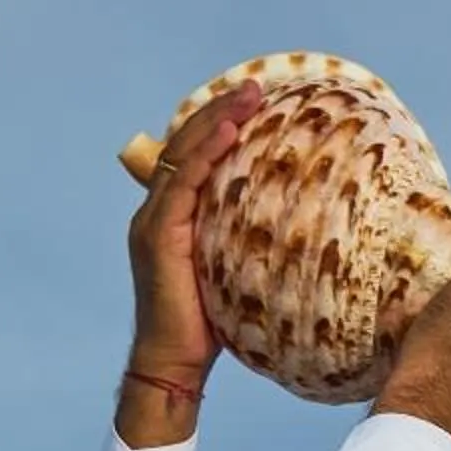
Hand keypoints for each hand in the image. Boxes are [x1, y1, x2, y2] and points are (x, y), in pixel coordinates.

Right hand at [125, 80, 261, 383]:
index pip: (193, 155)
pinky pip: (181, 183)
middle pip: (186, 144)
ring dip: (217, 120)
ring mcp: (152, 222)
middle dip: (222, 110)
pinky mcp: (157, 236)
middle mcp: (155, 211)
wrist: (176, 364)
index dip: (221, 123)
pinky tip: (229, 132)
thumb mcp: (233, 267)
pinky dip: (204, 153)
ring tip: (250, 96)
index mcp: (170, 216)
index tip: (258, 101)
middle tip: (259, 86)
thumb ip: (247, 237)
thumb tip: (298, 221)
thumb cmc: (210, 324)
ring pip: (183, 155)